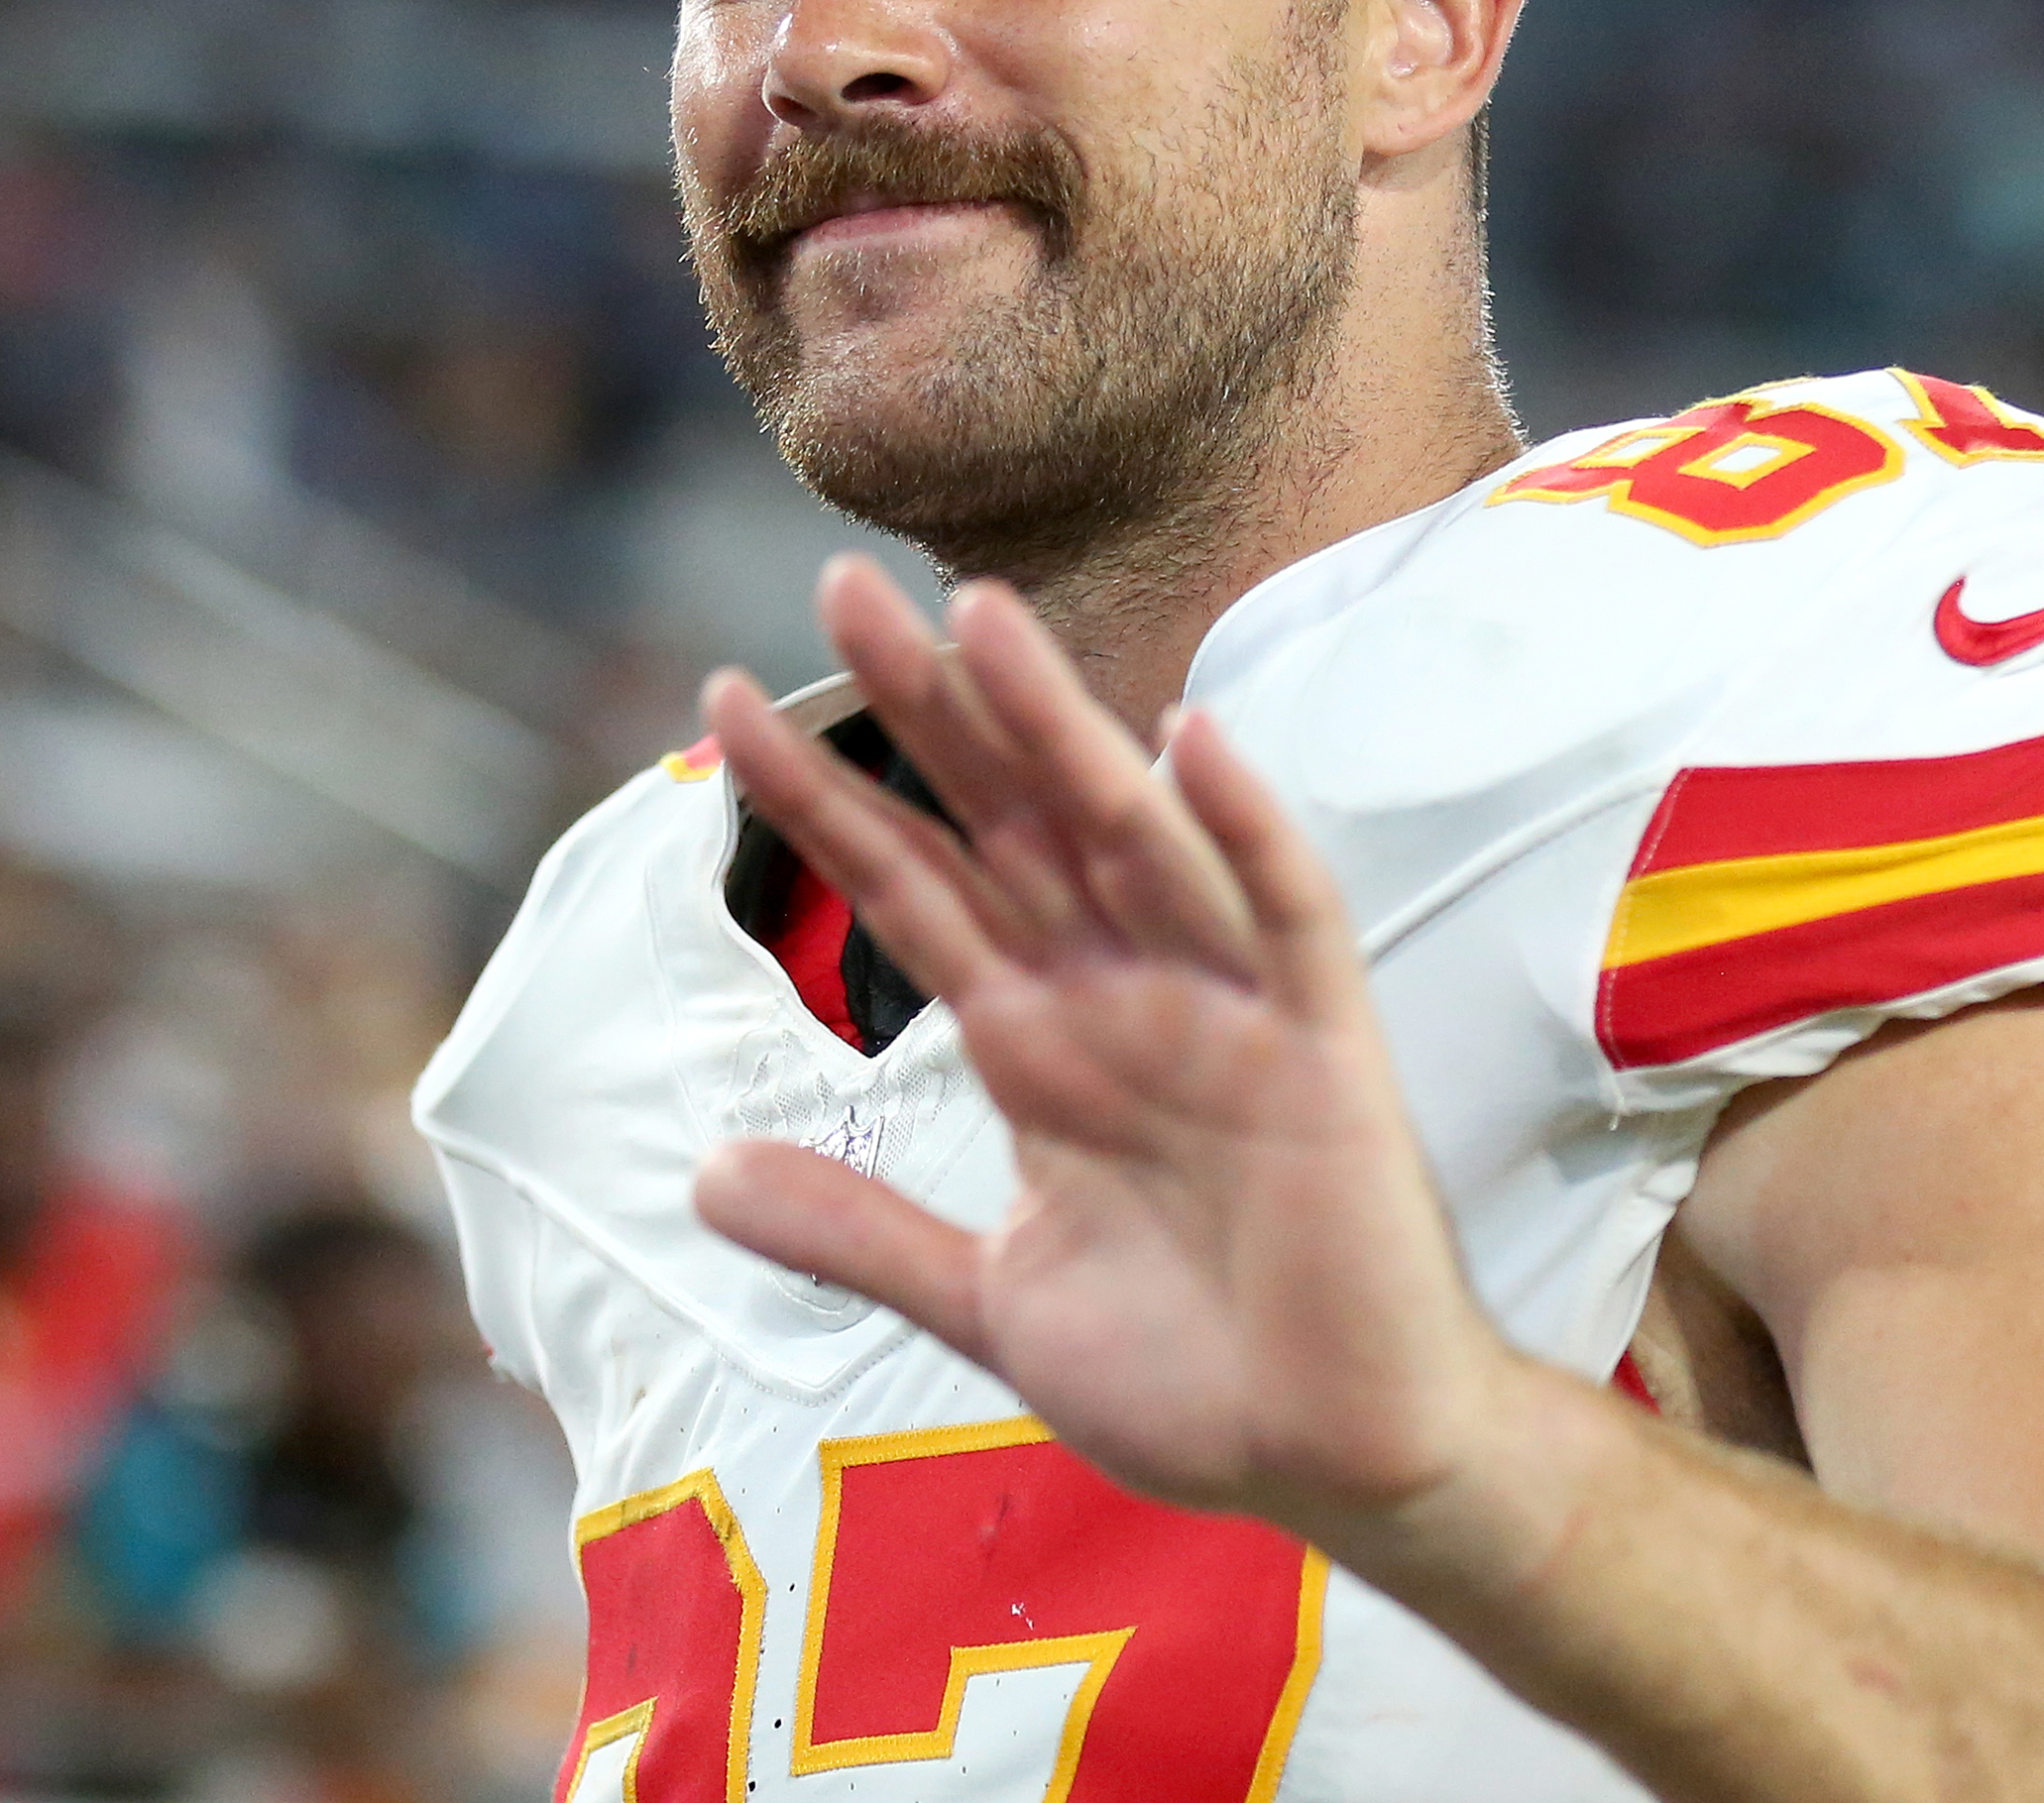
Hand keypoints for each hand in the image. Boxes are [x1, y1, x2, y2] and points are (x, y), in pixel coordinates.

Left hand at [688, 555, 1519, 1541]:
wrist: (1338, 1465)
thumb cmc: (1192, 1377)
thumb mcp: (992, 1305)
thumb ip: (862, 1232)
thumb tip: (705, 1176)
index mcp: (1039, 1045)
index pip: (913, 889)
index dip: (825, 799)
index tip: (717, 705)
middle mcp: (1121, 997)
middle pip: (1007, 822)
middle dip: (928, 707)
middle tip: (840, 579)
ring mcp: (1225, 1009)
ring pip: (1128, 835)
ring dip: (1059, 727)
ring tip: (978, 614)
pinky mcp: (1325, 1050)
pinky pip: (1285, 917)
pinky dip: (1243, 829)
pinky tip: (1191, 738)